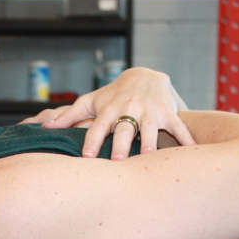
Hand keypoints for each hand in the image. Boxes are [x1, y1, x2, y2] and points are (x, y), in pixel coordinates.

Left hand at [37, 68, 195, 159]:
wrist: (146, 76)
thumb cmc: (113, 95)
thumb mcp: (91, 101)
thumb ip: (69, 116)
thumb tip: (44, 128)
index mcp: (109, 109)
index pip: (97, 127)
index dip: (92, 141)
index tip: (86, 157)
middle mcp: (128, 109)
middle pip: (123, 129)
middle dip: (121, 144)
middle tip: (117, 162)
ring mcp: (150, 111)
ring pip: (150, 127)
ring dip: (149, 141)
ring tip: (148, 156)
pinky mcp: (168, 113)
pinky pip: (179, 127)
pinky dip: (187, 138)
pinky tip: (193, 151)